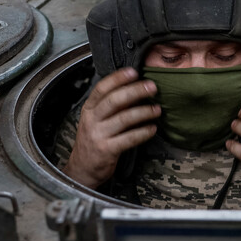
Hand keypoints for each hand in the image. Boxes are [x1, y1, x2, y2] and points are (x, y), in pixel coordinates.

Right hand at [64, 67, 160, 188]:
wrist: (82, 169)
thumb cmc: (94, 140)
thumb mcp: (96, 120)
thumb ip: (111, 106)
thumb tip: (136, 89)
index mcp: (89, 108)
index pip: (102, 88)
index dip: (118, 78)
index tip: (134, 71)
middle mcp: (92, 120)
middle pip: (114, 100)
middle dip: (135, 91)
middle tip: (152, 87)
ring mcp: (98, 135)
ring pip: (124, 119)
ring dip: (144, 112)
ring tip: (157, 109)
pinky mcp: (107, 150)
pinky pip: (129, 139)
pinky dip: (143, 132)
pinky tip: (153, 129)